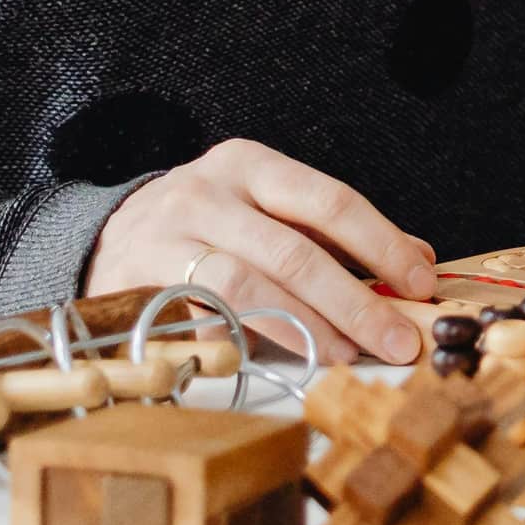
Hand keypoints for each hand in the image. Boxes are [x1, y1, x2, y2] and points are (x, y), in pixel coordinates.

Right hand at [87, 138, 441, 366]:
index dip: (381, 244)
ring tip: (349, 354)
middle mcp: (207, 193)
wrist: (104, 236)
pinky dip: (249, 342)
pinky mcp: (141, 285)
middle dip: (356, 302)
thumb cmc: (206, 224)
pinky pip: (204, 319)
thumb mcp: (267, 209)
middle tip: (398, 339)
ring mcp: (169, 238)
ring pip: (250, 288)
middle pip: (295, 252)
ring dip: (307, 328)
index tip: (420, 281)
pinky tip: (284, 358)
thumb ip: (336, 233)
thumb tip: (418, 260)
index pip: (329, 201)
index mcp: (250, 165)